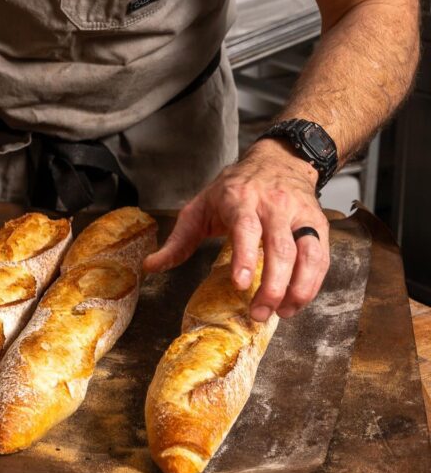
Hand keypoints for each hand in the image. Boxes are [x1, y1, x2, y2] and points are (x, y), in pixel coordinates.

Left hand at [143, 140, 330, 320]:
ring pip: (308, 255)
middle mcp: (274, 205)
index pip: (246, 230)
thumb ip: (178, 240)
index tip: (241, 285)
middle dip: (273, 287)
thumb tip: (151, 267)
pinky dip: (313, 282)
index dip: (245, 258)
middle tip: (259, 313)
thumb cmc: (236, 187)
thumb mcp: (200, 206)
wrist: (280, 159)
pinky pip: (321, 257)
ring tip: (282, 312)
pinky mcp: (318, 224)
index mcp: (241, 199)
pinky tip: (297, 301)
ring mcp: (300, 214)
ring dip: (298, 289)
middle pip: (281, 249)